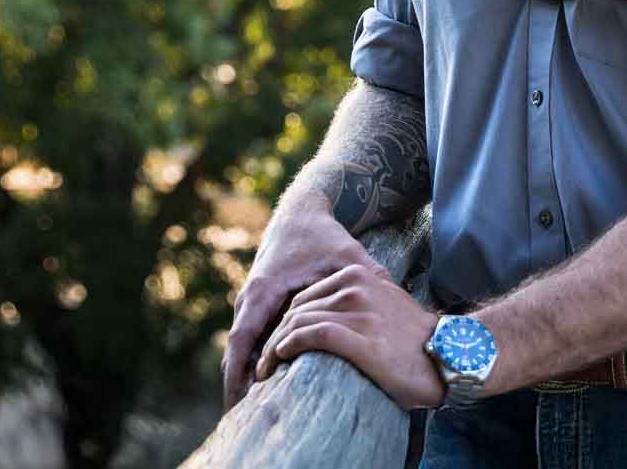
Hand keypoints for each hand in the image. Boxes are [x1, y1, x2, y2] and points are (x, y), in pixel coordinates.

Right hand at [222, 203, 381, 408]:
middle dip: (236, 383)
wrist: (301, 211)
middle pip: (235, 350)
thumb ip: (366, 274)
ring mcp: (250, 301)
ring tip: (249, 408)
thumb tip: (391, 295)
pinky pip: (248, 337)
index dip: (239, 373)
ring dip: (242, 373)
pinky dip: (250, 359)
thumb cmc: (323, 235)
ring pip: (240, 346)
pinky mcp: (258, 303)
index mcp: (264, 290)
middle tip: (243, 415)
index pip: (243, 340)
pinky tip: (261, 382)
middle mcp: (250, 298)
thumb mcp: (346, 253)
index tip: (241, 401)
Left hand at [254, 261, 448, 407]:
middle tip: (264, 361)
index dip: (285, 321)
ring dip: (275, 347)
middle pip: (297, 308)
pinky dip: (289, 347)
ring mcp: (359, 311)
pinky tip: (282, 358)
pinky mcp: (359, 337)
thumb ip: (358, 304)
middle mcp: (358, 287)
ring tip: (267, 369)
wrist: (448, 355)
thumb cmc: (413, 340)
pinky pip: (311, 335)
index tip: (276, 344)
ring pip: (298, 321)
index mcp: (362, 275)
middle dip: (274, 335)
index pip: (306, 296)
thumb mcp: (384, 306)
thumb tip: (328, 319)